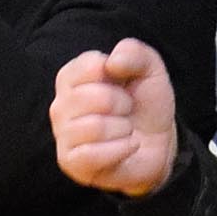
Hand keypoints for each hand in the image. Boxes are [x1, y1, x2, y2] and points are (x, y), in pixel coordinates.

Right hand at [50, 38, 178, 196]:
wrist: (156, 144)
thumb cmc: (144, 105)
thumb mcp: (149, 71)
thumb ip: (134, 53)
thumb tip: (112, 63)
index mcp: (71, 78)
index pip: (90, 65)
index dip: (118, 75)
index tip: (122, 85)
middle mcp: (60, 105)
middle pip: (96, 97)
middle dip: (124, 105)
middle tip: (126, 112)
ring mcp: (62, 135)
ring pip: (96, 126)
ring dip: (124, 130)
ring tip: (124, 131)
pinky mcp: (70, 161)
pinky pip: (94, 153)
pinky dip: (122, 149)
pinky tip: (125, 148)